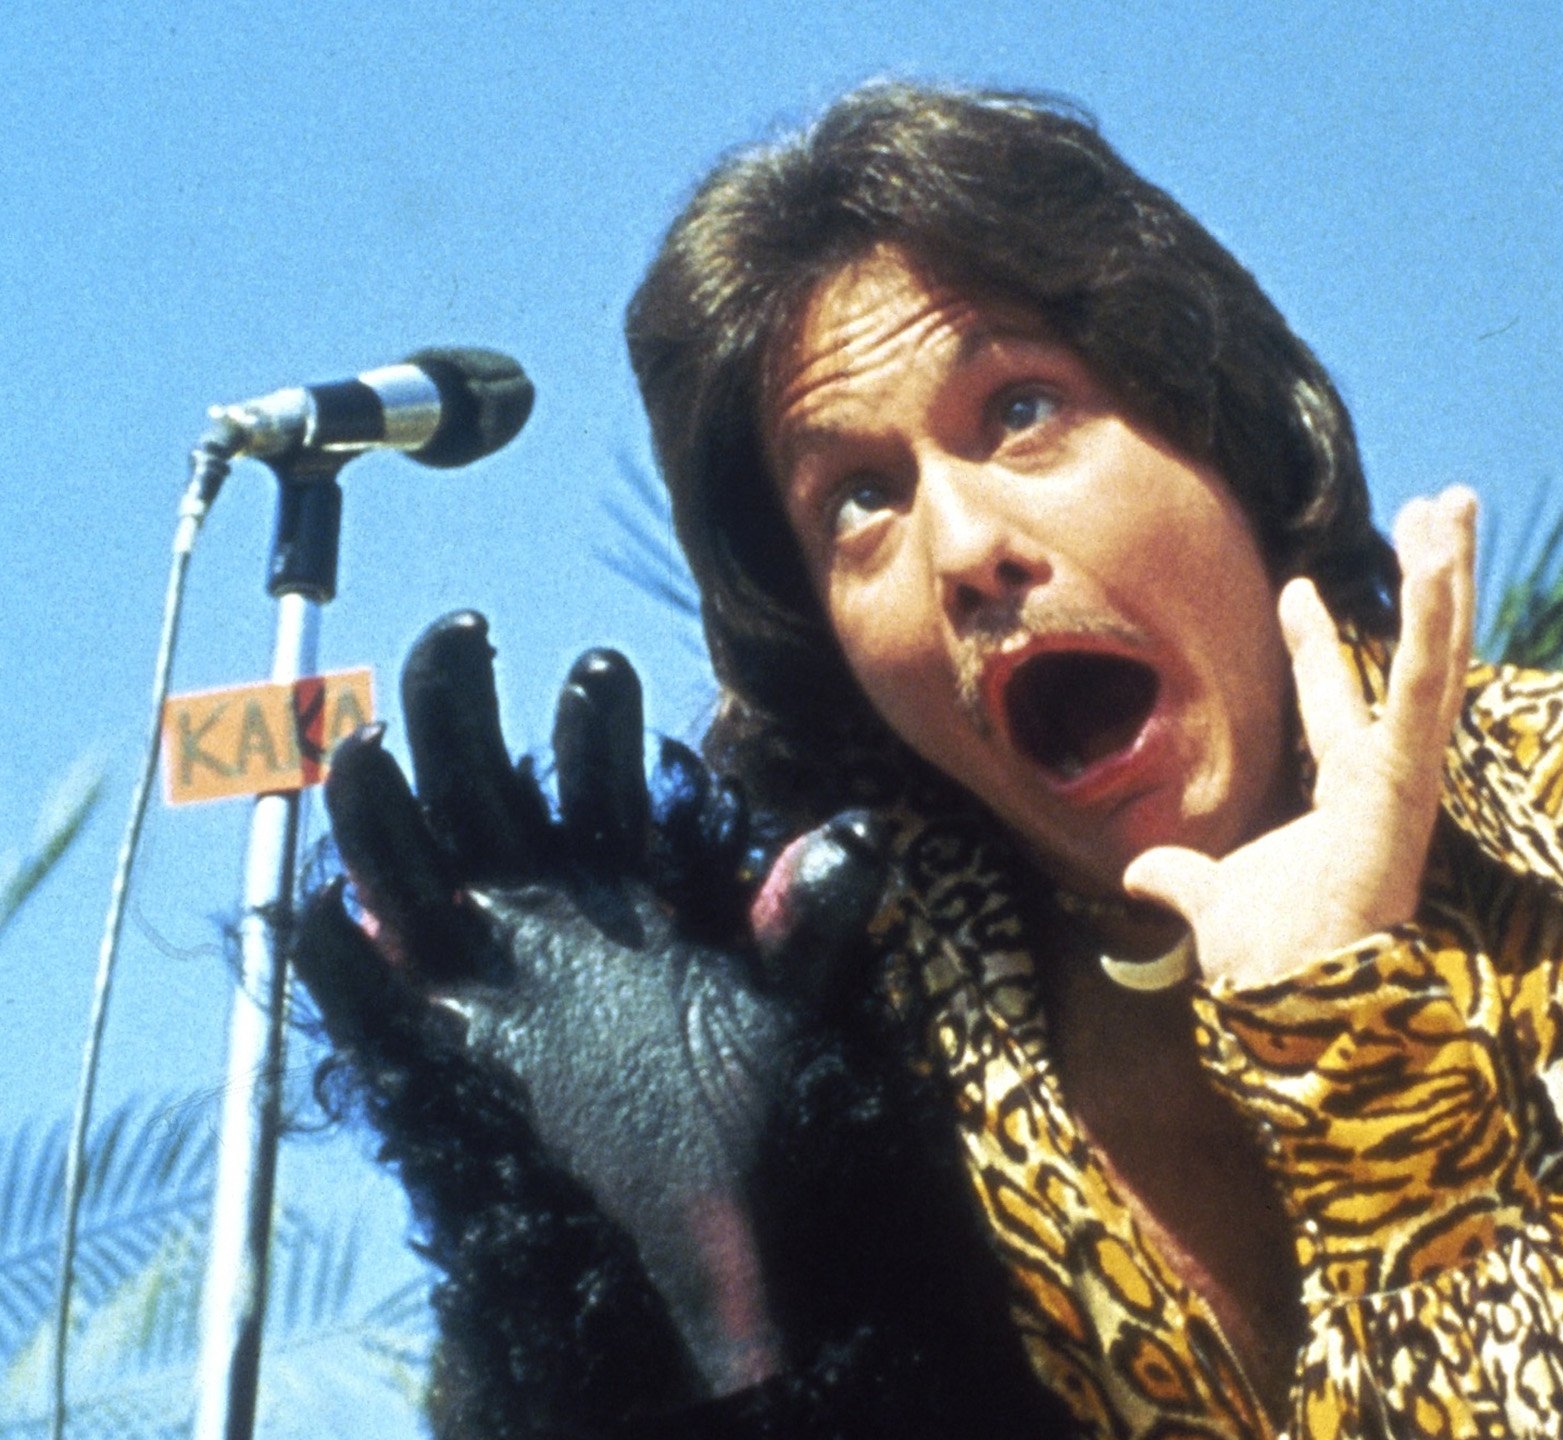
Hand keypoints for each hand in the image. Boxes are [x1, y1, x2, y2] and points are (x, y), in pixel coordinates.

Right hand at [299, 612, 1028, 1439]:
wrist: (698, 1214)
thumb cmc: (740, 1098)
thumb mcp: (787, 996)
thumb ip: (811, 916)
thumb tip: (856, 835)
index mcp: (610, 874)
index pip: (591, 770)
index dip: (594, 717)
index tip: (608, 669)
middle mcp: (532, 903)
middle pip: (474, 775)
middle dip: (459, 697)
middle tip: (467, 627)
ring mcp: (474, 968)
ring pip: (402, 861)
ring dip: (378, 802)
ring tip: (370, 742)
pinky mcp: (431, 1050)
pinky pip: (368, 997)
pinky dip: (343, 957)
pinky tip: (334, 913)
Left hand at [1124, 487, 1477, 988]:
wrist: (1290, 1013)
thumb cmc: (1272, 969)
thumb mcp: (1213, 904)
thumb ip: (1184, 880)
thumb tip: (1142, 874)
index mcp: (1349, 797)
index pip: (1335, 702)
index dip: (1317, 644)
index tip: (1294, 587)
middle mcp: (1389, 779)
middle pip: (1417, 661)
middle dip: (1430, 584)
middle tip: (1438, 507)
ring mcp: (1407, 778)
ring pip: (1438, 661)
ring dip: (1448, 579)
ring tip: (1453, 503)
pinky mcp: (1410, 782)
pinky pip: (1425, 694)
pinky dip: (1435, 628)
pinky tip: (1439, 564)